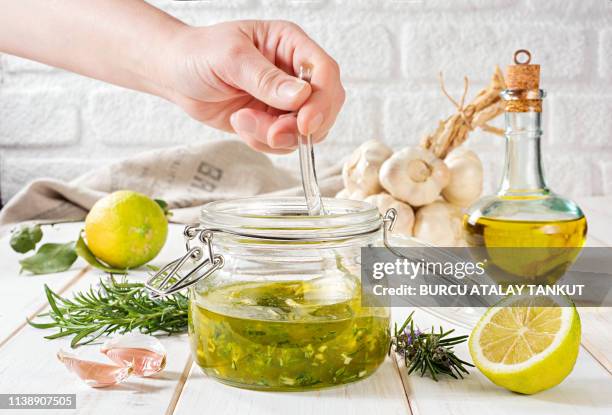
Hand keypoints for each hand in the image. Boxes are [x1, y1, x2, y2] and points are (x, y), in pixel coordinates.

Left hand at [161, 20, 344, 153]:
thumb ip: (266, 79)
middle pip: (325, 105)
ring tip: (243, 120)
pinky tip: (241, 123)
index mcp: (290, 44)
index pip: (325, 71)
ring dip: (276, 136)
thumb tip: (301, 96)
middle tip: (273, 133)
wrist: (175, 75)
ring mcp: (285, 100)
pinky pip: (284, 142)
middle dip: (301, 126)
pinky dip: (263, 141)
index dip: (322, 100)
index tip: (305, 123)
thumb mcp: (230, 58)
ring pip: (305, 130)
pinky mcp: (273, 121)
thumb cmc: (199, 53)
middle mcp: (293, 72)